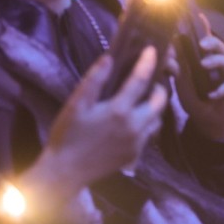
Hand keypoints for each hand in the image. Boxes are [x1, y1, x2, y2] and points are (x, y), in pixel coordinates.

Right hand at [45, 48, 166, 188]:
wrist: (64, 173)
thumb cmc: (67, 136)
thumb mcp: (76, 105)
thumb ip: (94, 80)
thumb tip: (109, 58)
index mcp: (120, 111)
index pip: (141, 80)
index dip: (148, 62)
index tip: (152, 50)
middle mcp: (135, 126)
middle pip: (160, 102)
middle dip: (159, 88)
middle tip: (151, 82)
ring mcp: (137, 143)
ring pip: (157, 120)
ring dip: (154, 108)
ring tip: (142, 102)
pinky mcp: (135, 155)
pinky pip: (149, 135)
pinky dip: (146, 125)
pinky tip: (132, 122)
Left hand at [174, 31, 223, 141]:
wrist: (207, 122)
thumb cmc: (196, 100)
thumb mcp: (182, 85)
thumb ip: (176, 71)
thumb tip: (167, 55)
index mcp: (208, 59)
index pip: (207, 41)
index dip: (205, 28)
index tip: (199, 16)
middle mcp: (222, 63)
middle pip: (220, 47)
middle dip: (212, 43)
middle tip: (201, 44)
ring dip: (216, 61)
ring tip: (204, 65)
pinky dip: (221, 89)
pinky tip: (211, 95)